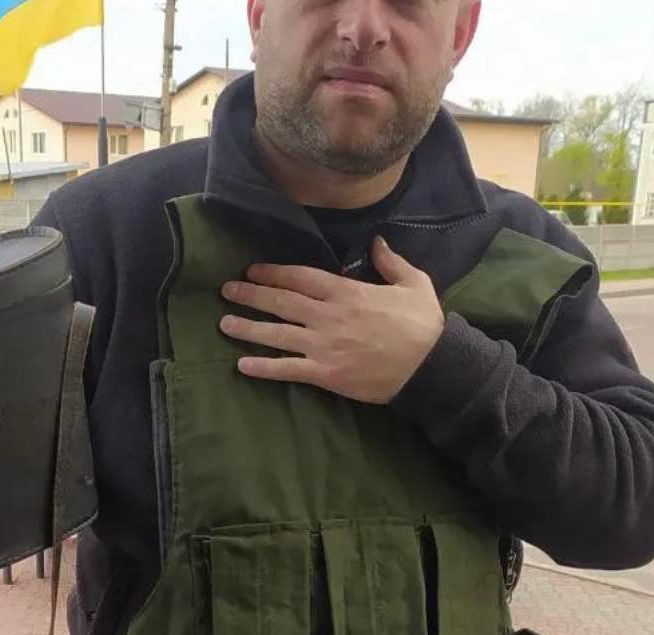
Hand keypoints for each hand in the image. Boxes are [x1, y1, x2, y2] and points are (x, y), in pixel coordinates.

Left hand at [219, 236, 444, 403]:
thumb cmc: (423, 325)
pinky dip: (263, 367)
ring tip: (224, 323)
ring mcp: (323, 346)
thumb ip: (390, 262)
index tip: (253, 270)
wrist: (430, 367)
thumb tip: (376, 242)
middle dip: (251, 295)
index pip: (301, 277)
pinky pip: (287, 369)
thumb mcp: (414, 283)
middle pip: (281, 302)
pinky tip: (242, 365)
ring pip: (277, 334)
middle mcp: (328, 316)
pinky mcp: (325, 373)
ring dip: (248, 328)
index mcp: (346, 292)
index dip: (274, 272)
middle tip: (226, 290)